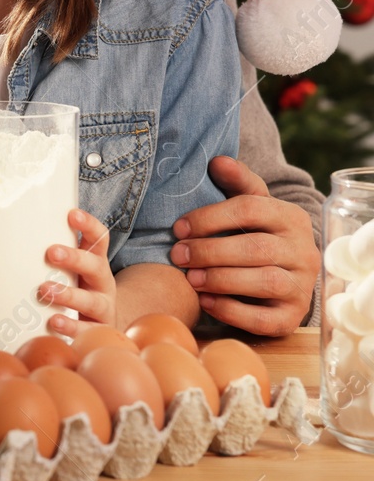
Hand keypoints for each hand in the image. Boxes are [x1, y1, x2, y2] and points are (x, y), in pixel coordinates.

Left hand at [39, 209, 114, 334]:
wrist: (98, 325)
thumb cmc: (75, 287)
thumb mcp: (69, 267)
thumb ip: (50, 252)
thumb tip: (8, 227)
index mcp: (95, 261)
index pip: (98, 239)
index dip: (88, 226)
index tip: (72, 215)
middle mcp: (102, 282)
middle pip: (95, 266)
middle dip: (74, 258)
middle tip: (52, 252)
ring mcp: (103, 307)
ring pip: (90, 300)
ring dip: (68, 294)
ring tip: (45, 290)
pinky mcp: (98, 330)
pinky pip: (86, 329)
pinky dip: (70, 326)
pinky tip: (54, 322)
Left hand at [172, 155, 318, 335]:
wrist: (284, 277)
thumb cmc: (256, 234)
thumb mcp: (251, 205)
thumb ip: (236, 183)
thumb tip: (217, 161)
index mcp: (290, 217)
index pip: (250, 209)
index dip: (210, 217)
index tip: (178, 228)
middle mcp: (303, 251)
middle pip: (256, 248)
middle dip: (210, 251)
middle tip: (177, 255)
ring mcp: (302, 286)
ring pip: (264, 282)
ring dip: (220, 280)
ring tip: (190, 278)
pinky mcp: (292, 317)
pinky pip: (265, 318)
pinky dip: (232, 311)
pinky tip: (206, 302)